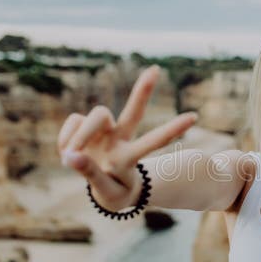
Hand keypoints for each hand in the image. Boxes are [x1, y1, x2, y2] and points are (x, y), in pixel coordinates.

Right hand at [57, 65, 197, 208]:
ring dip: (80, 136)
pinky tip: (67, 153)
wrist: (103, 187)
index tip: (194, 116)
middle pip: (133, 112)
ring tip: (69, 158)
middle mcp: (121, 138)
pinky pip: (74, 121)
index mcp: (131, 156)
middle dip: (143, 91)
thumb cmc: (113, 190)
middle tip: (155, 70)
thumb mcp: (106, 191)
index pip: (155, 141)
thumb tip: (71, 157)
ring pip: (97, 114)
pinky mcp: (85, 125)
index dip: (173, 129)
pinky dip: (66, 138)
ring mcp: (104, 130)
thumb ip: (91, 175)